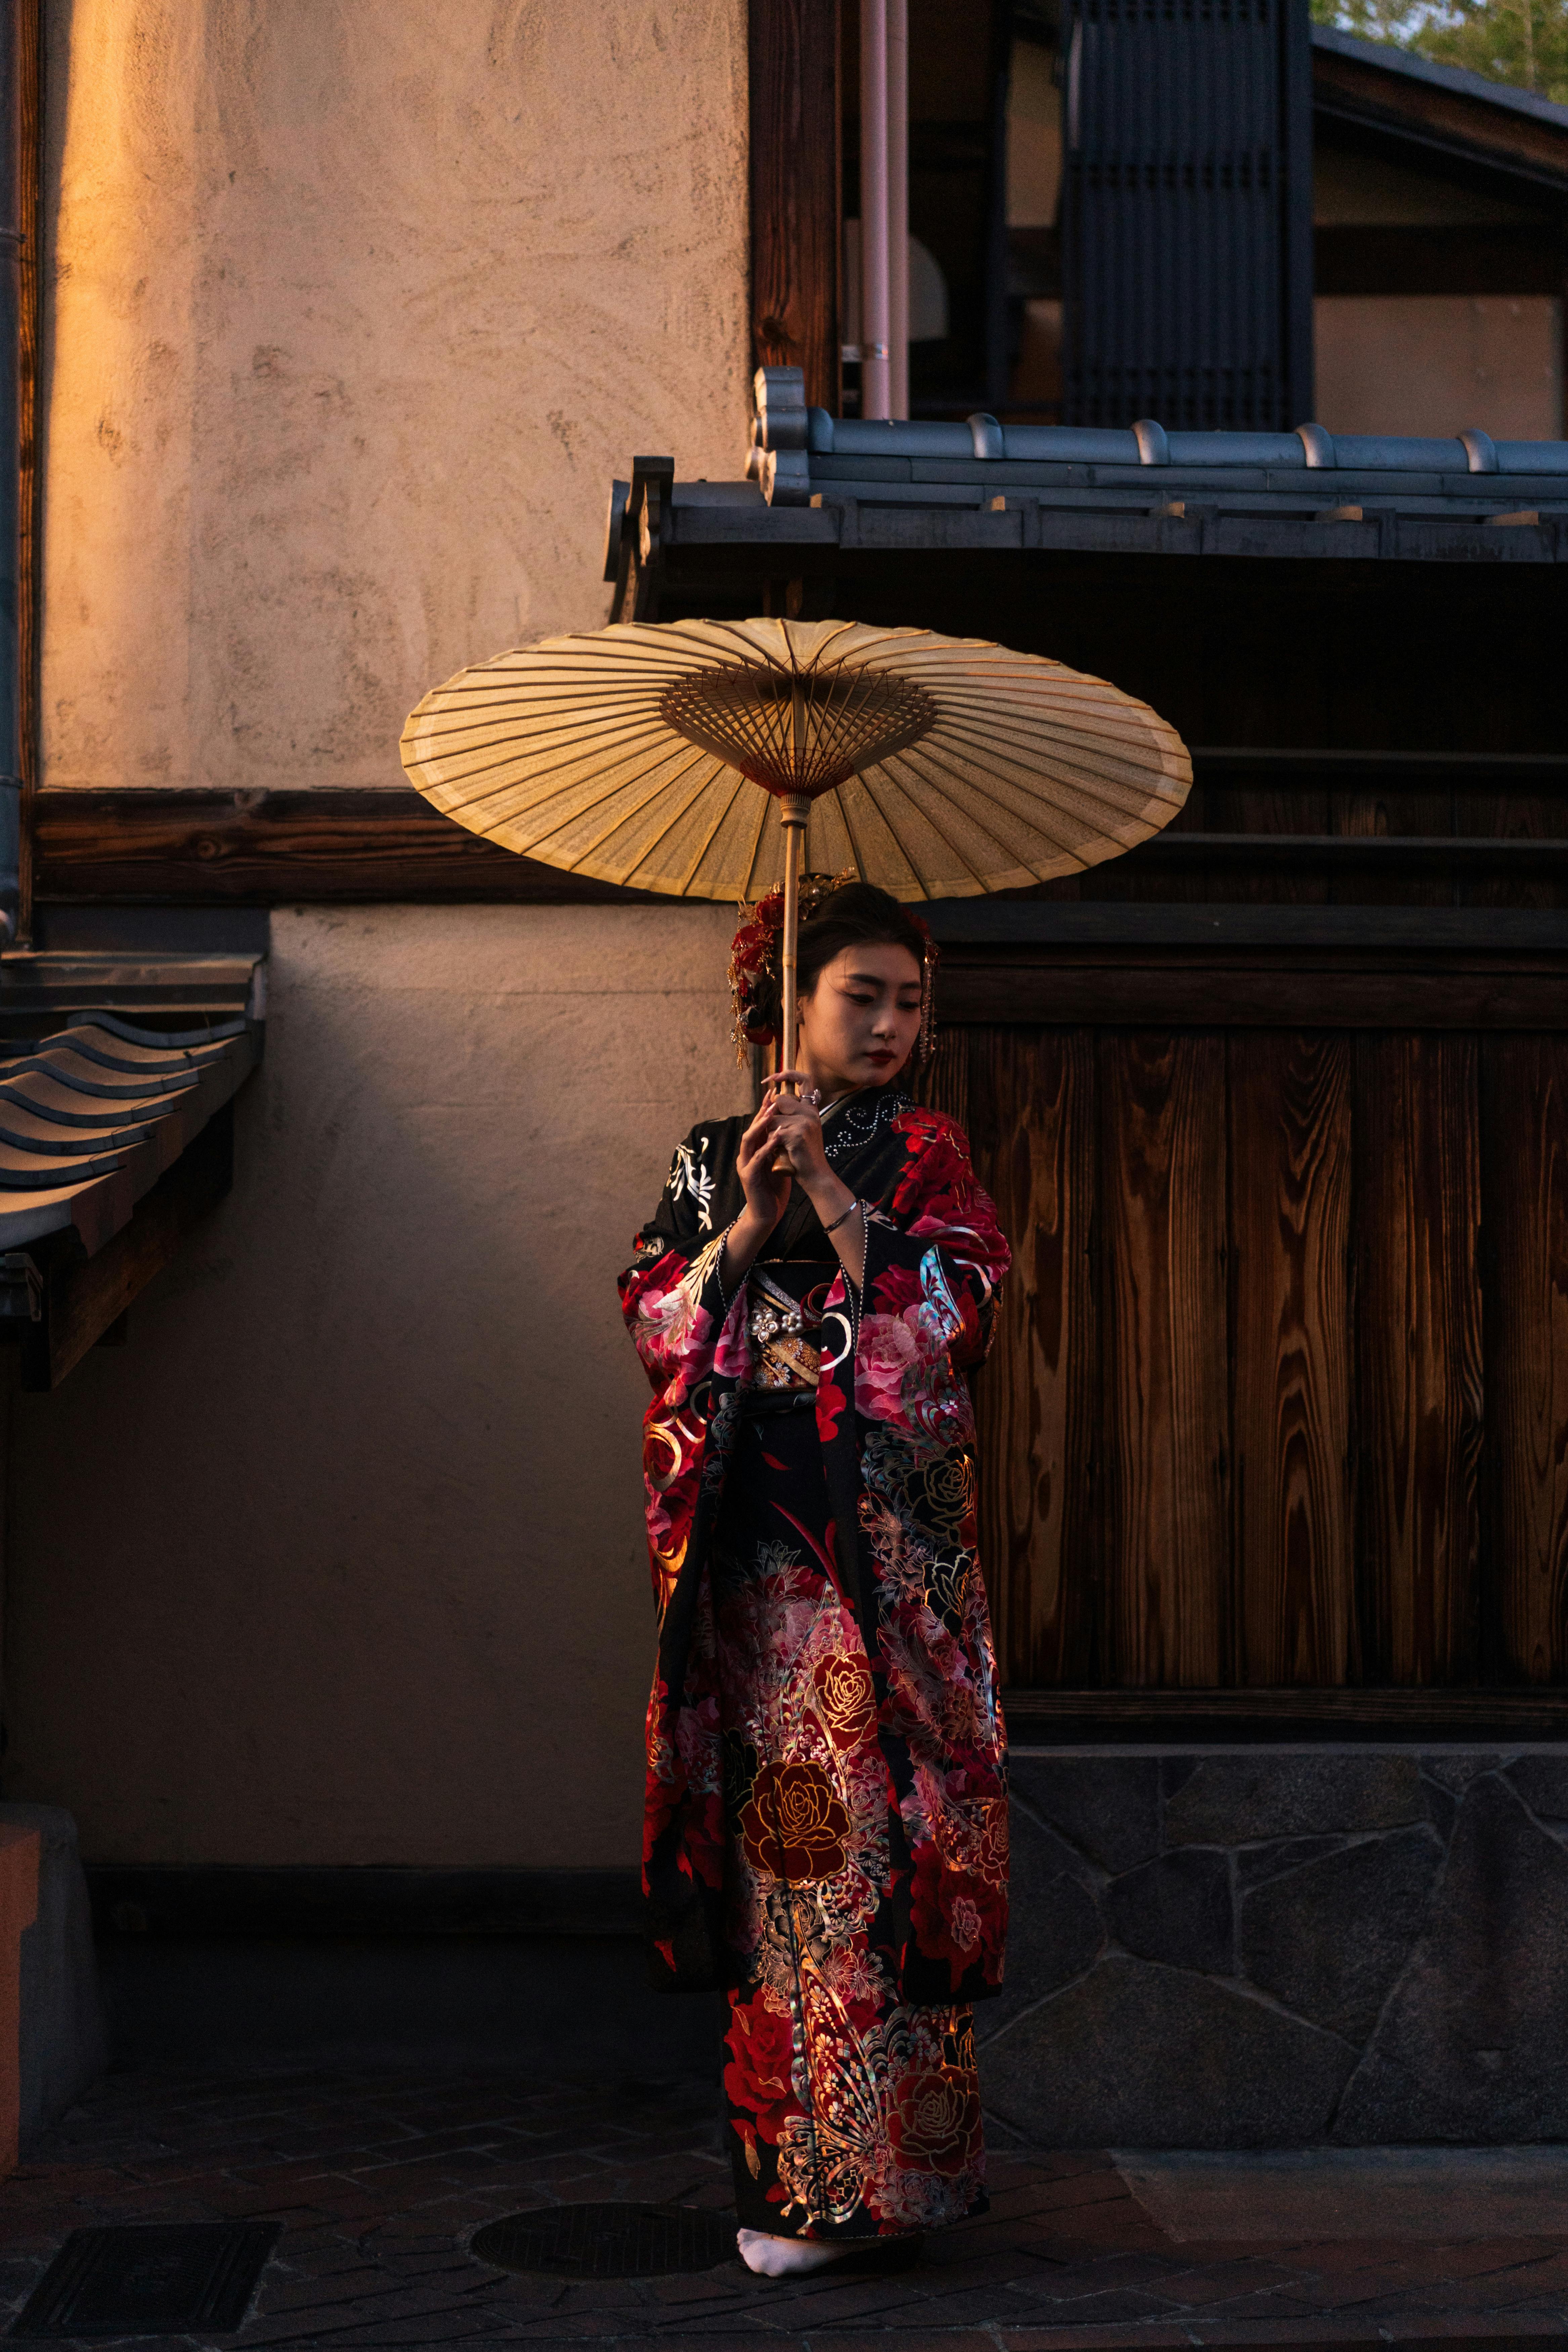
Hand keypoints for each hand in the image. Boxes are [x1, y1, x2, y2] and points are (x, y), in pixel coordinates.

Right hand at [735, 1091, 794, 1231]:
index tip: (775, 1093)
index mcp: (753, 1151)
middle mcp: (746, 1155)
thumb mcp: (777, 1163)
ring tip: (772, 1113)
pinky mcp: (749, 1177)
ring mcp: (745, 1165)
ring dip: (760, 1125)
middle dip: (762, 1111)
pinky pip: (756, 1158)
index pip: (757, 1126)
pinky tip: (776, 1138)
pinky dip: (765, 1147)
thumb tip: (787, 1129)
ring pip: (749, 1140)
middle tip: (772, 1096)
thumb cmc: (774, 1189)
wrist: (767, 1214)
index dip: (764, 1109)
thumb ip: (777, 1147)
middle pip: (751, 1128)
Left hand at [760, 1071, 832, 1184]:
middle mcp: (810, 1112)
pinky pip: (772, 1130)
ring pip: (772, 1118)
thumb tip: (771, 1097)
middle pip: (779, 1100)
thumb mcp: (800, 1128)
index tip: (772, 1077)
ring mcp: (805, 1122)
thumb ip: (791, 1112)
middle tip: (779, 1134)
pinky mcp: (797, 1133)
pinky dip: (772, 1141)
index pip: (804, 1079)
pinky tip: (782, 1150)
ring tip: (781, 1145)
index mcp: (812, 1108)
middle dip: (772, 1117)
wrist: (815, 1174)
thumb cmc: (803, 1153)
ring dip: (770, 1132)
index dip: (787, 1074)